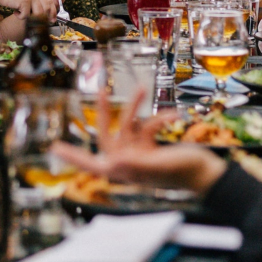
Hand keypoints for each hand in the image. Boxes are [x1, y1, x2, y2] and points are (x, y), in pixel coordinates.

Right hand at [0, 0, 56, 19]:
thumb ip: (34, 2)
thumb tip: (43, 15)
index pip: (50, 2)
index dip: (53, 12)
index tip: (52, 20)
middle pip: (46, 9)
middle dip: (43, 18)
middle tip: (36, 23)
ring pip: (38, 14)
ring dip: (29, 17)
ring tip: (21, 14)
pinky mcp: (24, 1)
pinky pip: (26, 15)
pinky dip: (20, 17)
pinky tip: (15, 11)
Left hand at [50, 90, 227, 195]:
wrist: (207, 174)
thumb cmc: (185, 174)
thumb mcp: (159, 167)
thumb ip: (136, 166)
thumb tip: (112, 163)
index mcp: (124, 170)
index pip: (91, 163)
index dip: (73, 156)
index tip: (55, 147)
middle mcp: (128, 162)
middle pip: (108, 135)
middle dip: (105, 113)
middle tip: (101, 92)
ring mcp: (140, 154)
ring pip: (130, 125)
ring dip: (136, 107)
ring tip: (141, 88)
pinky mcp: (152, 147)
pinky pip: (148, 126)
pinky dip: (159, 118)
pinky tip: (173, 115)